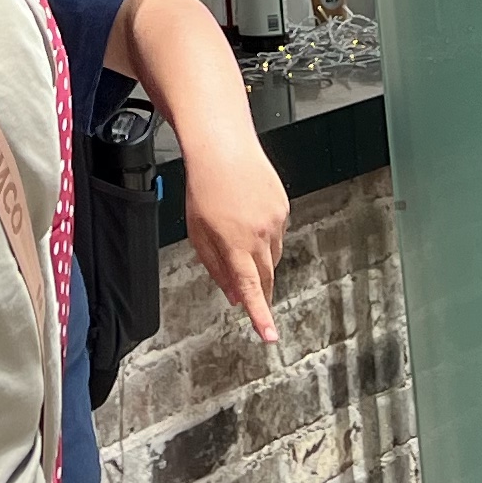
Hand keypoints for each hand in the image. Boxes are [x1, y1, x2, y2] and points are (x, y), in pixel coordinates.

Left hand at [184, 135, 287, 343]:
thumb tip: (232, 294)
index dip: (261, 316)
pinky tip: (250, 218)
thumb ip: (215, 267)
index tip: (270, 337)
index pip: (251, 289)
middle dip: (260, 292)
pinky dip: (266, 236)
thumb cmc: (204, 186)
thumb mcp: (197, 232)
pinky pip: (278, 234)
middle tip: (254, 300)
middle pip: (266, 277)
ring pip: (273, 256)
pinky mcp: (284, 207)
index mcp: (235, 243)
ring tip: (240, 239)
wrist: (223, 146)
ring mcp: (276, 220)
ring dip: (260, 261)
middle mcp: (260, 234)